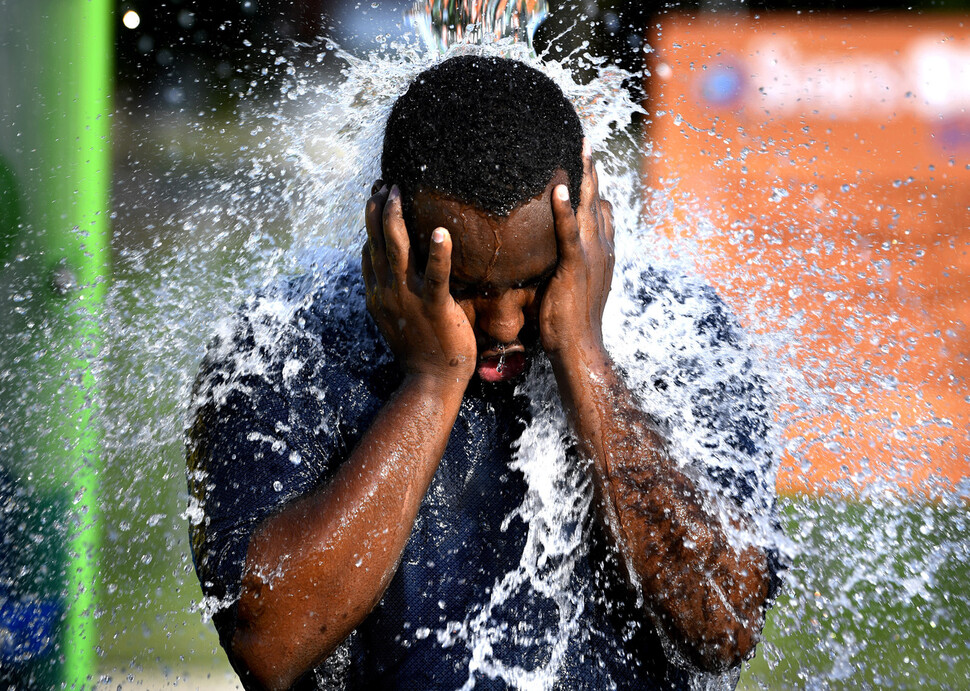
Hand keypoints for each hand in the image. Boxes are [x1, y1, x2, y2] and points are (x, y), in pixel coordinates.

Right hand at [362, 184, 476, 383]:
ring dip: (396, 219)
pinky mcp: (434, 308)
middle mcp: (387, 293)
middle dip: (378, 210)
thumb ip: (395, 294)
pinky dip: (437, 254)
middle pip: (377, 242)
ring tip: (399, 192)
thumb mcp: (398, 319)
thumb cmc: (422, 351)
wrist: (430, 383)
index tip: (377, 196)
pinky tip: (441, 233)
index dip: (371, 222)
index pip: (370, 251)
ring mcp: (408, 299)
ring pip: (396, 251)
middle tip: (385, 184)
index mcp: (379, 295)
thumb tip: (394, 274)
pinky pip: (435, 276)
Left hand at [539, 142, 614, 359]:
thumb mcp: (571, 286)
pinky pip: (570, 232)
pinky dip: (565, 209)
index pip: (600, 210)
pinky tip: (558, 188)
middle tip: (584, 140)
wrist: (579, 347)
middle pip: (597, 200)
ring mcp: (591, 256)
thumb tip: (549, 252)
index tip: (587, 160)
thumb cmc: (569, 322)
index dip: (594, 185)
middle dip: (592, 170)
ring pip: (588, 208)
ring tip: (580, 147)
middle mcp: (600, 248)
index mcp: (599, 252)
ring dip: (584, 176)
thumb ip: (564, 264)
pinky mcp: (575, 267)